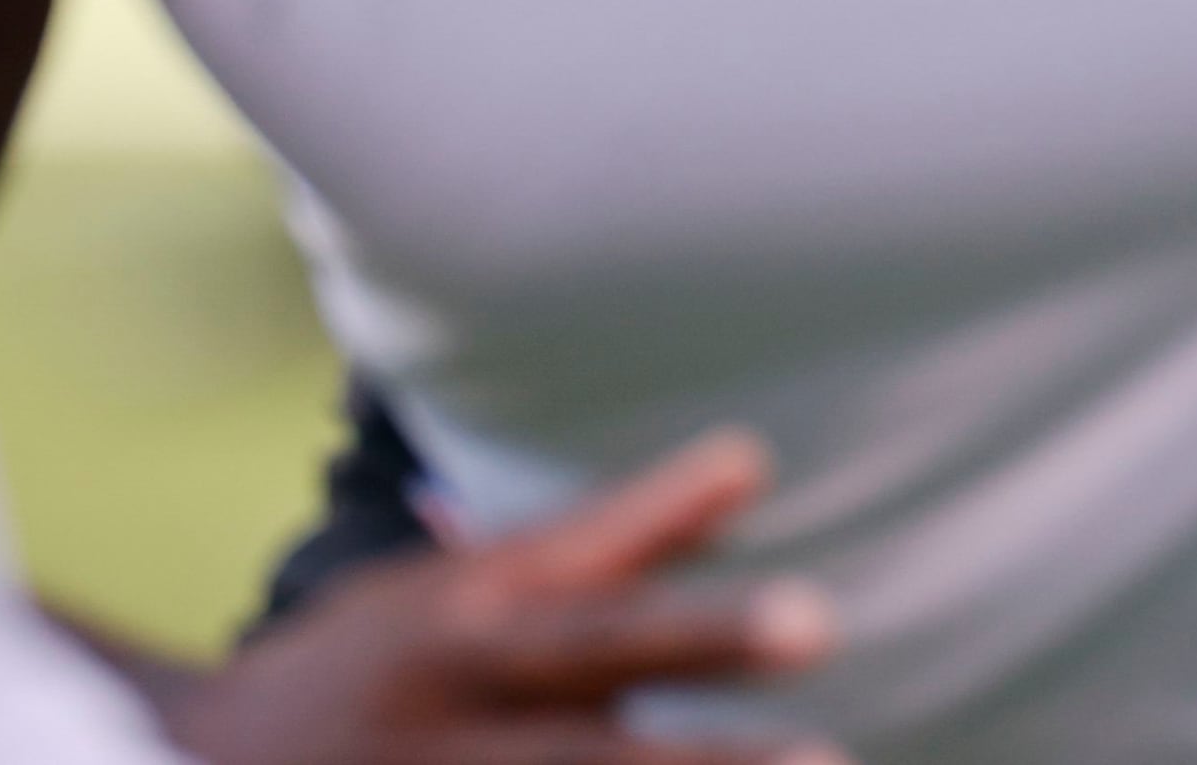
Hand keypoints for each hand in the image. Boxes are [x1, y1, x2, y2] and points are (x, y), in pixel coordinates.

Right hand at [163, 430, 842, 764]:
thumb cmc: (371, 663)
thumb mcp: (471, 586)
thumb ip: (616, 534)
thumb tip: (752, 461)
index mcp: (469, 644)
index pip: (602, 623)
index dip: (704, 614)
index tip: (818, 601)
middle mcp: (455, 740)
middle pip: (589, 755)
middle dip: (701, 752)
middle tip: (824, 706)